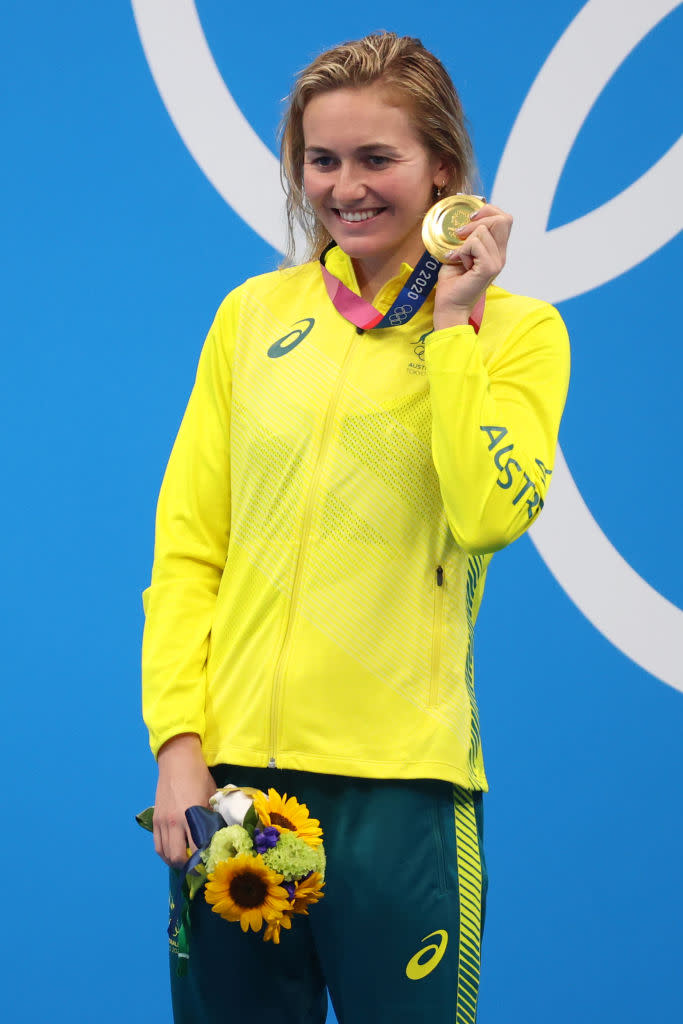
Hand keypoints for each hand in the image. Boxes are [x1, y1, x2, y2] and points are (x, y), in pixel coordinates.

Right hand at [153, 733, 215, 867]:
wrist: (177, 761)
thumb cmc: (199, 777)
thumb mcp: (211, 797)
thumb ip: (211, 818)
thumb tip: (218, 837)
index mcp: (192, 816)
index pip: (197, 848)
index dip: (204, 861)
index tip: (212, 865)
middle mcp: (174, 822)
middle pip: (178, 857)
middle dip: (189, 866)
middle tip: (199, 867)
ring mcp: (162, 822)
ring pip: (165, 854)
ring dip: (176, 861)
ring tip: (187, 862)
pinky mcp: (155, 820)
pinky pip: (157, 845)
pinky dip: (165, 854)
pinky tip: (174, 854)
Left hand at [432, 204, 512, 330]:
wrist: (449, 304)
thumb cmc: (452, 281)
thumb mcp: (461, 251)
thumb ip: (468, 236)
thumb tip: (466, 218)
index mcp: (497, 250)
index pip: (505, 219)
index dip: (489, 211)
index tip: (470, 219)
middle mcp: (501, 255)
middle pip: (502, 219)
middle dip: (477, 220)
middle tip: (460, 235)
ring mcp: (497, 262)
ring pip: (483, 230)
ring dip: (465, 241)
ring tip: (459, 257)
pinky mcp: (489, 268)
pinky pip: (474, 244)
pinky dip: (462, 251)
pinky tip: (459, 263)